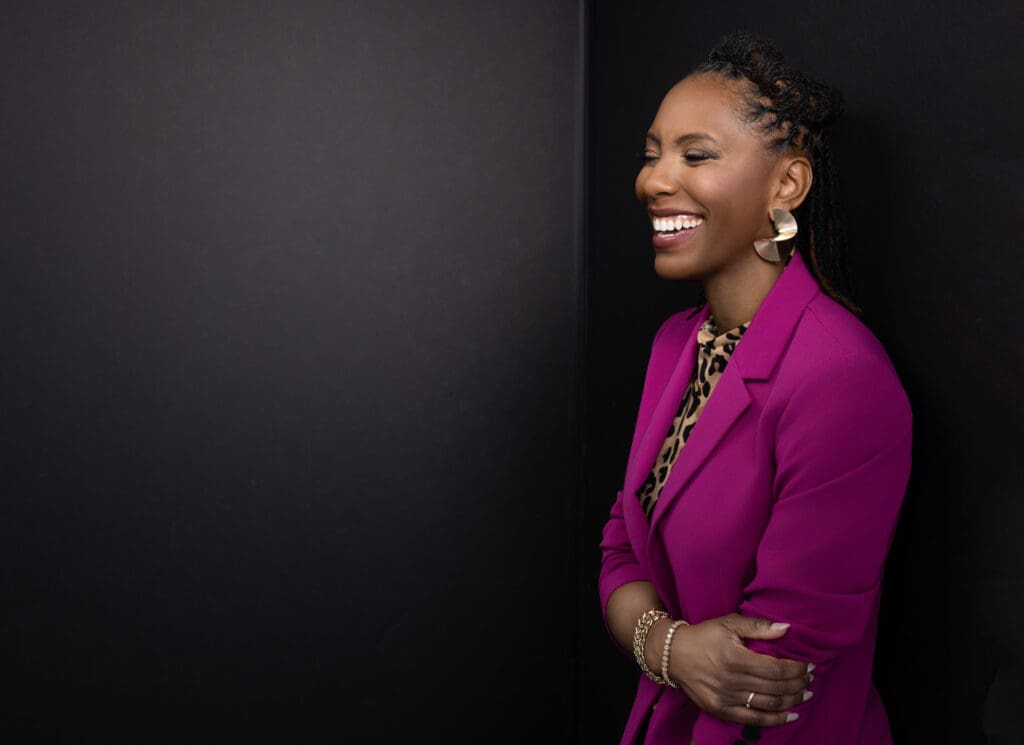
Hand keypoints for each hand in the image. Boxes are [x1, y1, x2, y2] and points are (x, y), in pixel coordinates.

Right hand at [664, 613, 812, 727]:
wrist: (673, 654)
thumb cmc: (704, 635)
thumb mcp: (728, 623)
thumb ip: (758, 626)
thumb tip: (786, 629)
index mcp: (735, 657)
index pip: (776, 668)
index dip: (796, 669)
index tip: (809, 665)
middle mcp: (732, 680)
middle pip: (776, 687)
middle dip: (799, 684)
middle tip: (811, 679)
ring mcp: (726, 698)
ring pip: (769, 703)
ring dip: (792, 700)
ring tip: (805, 694)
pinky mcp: (721, 710)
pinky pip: (754, 719)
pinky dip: (775, 719)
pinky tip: (790, 714)